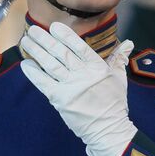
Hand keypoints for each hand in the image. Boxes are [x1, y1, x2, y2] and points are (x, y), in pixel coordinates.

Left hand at [21, 22, 136, 155]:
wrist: (108, 129)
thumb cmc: (114, 103)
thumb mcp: (119, 78)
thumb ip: (119, 58)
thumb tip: (129, 43)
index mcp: (97, 67)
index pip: (79, 47)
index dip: (66, 35)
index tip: (54, 26)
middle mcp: (82, 75)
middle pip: (60, 53)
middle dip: (45, 39)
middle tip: (33, 29)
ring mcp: (70, 87)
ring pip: (50, 65)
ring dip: (36, 51)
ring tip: (26, 41)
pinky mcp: (60, 100)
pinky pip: (43, 83)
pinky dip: (33, 73)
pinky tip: (26, 64)